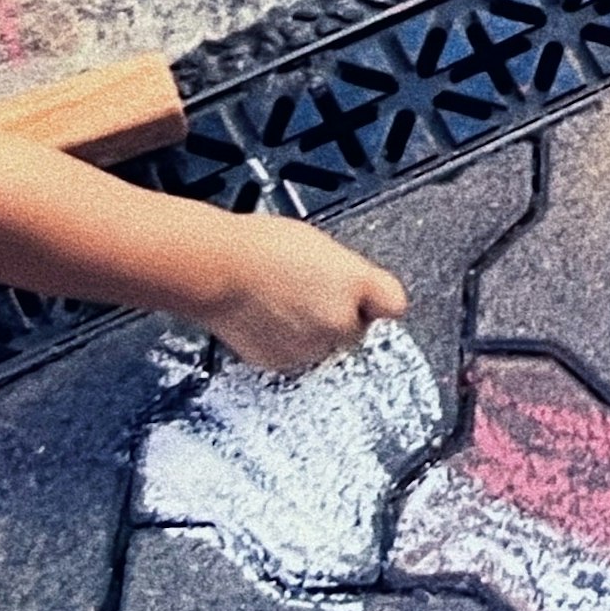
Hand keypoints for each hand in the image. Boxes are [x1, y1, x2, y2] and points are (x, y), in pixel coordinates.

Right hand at [204, 218, 409, 370]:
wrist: (215, 269)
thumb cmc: (259, 247)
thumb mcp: (320, 247)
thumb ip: (347, 273)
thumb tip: (354, 287)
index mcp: (356, 283)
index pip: (394, 304)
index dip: (378, 301)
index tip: (371, 299)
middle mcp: (341, 321)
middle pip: (356, 327)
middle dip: (340, 316)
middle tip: (312, 296)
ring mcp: (313, 347)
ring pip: (326, 344)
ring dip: (312, 331)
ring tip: (283, 304)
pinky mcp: (285, 364)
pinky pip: (297, 355)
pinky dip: (286, 343)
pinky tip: (269, 319)